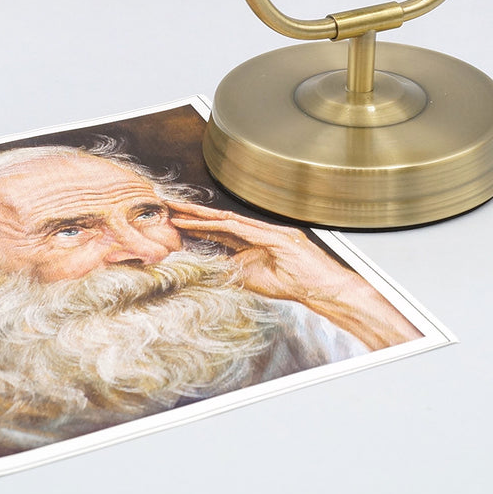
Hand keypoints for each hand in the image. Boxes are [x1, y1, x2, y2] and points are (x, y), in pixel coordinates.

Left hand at [167, 201, 421, 349]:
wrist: (323, 288)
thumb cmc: (295, 284)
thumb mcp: (256, 279)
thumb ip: (236, 270)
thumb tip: (212, 269)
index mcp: (255, 242)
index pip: (221, 231)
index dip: (198, 225)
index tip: (177, 221)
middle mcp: (260, 231)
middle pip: (221, 220)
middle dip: (194, 214)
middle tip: (169, 206)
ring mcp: (270, 231)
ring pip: (229, 220)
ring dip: (202, 217)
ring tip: (178, 213)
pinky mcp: (278, 237)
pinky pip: (245, 230)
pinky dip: (224, 226)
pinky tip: (206, 223)